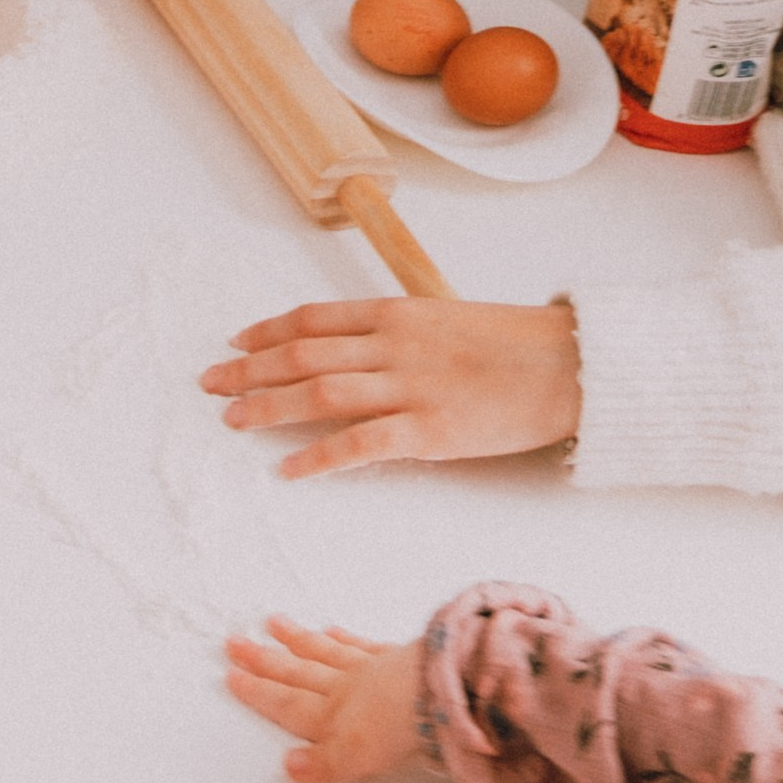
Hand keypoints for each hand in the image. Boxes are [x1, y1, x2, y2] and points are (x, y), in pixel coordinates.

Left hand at [202, 293, 579, 477]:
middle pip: (303, 353)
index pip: (315, 318)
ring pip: (320, 392)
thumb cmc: (517, 345)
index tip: (236, 341)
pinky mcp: (431, 431)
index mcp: (398, 313)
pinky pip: (360, 444)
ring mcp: (410, 387)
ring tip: (232, 420)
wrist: (572, 365)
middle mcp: (394, 344)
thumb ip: (405, 333)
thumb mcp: (451, 321)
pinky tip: (288, 470)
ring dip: (268, 406)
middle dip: (250, 368)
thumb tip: (363, 348)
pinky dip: (318, 456)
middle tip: (210, 382)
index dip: (268, 331)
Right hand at [225, 620, 424, 782]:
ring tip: (274, 623)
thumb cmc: (400, 726)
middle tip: (236, 642)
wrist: (440, 691)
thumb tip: (290, 767)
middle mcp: (344, 687)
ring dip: (297, 640)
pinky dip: (344, 637)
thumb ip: (322, 763)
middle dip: (265, 660)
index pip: (287, 704)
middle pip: (297, 672)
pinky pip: (362, 645)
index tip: (232, 675)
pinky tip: (332, 629)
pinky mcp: (397, 659)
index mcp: (331, 715)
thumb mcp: (355, 758)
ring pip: (324, 652)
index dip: (258, 692)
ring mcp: (369, 668)